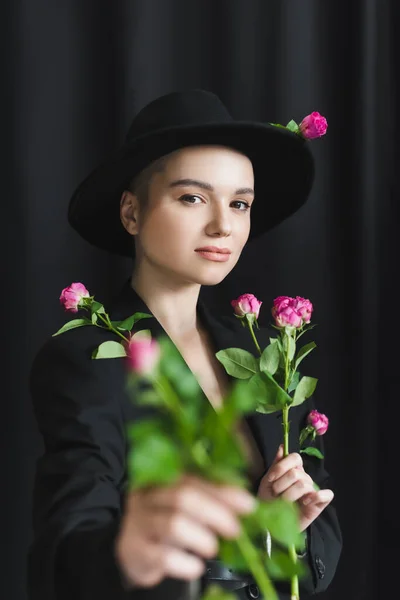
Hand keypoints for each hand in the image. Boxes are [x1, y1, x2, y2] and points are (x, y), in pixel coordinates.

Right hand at [115, 474, 255, 588]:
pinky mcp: (133, 549)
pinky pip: (161, 556)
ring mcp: (138, 522)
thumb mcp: (182, 509)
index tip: (249, 505)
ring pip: (173, 524)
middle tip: (235, 530)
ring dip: (201, 537)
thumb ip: (208, 501)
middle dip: (216, 512)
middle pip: (183, 497)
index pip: (195, 480)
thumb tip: (245, 505)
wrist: (130, 551)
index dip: (223, 491)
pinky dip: (184, 563)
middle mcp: (148, 496)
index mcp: (162, 480)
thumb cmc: (163, 526)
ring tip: (212, 548)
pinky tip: (195, 567)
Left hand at [257, 445, 333, 531]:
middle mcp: (304, 477)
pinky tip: (305, 502)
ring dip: (290, 495)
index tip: (271, 479)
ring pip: (304, 485)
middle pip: (296, 473)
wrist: (270, 524)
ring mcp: (313, 490)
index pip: (295, 458)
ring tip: (284, 503)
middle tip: (276, 494)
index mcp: (293, 469)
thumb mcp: (268, 481)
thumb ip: (276, 464)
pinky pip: (327, 495)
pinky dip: (317, 496)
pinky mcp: (319, 504)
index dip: (282, 467)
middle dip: (281, 485)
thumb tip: (282, 446)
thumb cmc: (269, 501)